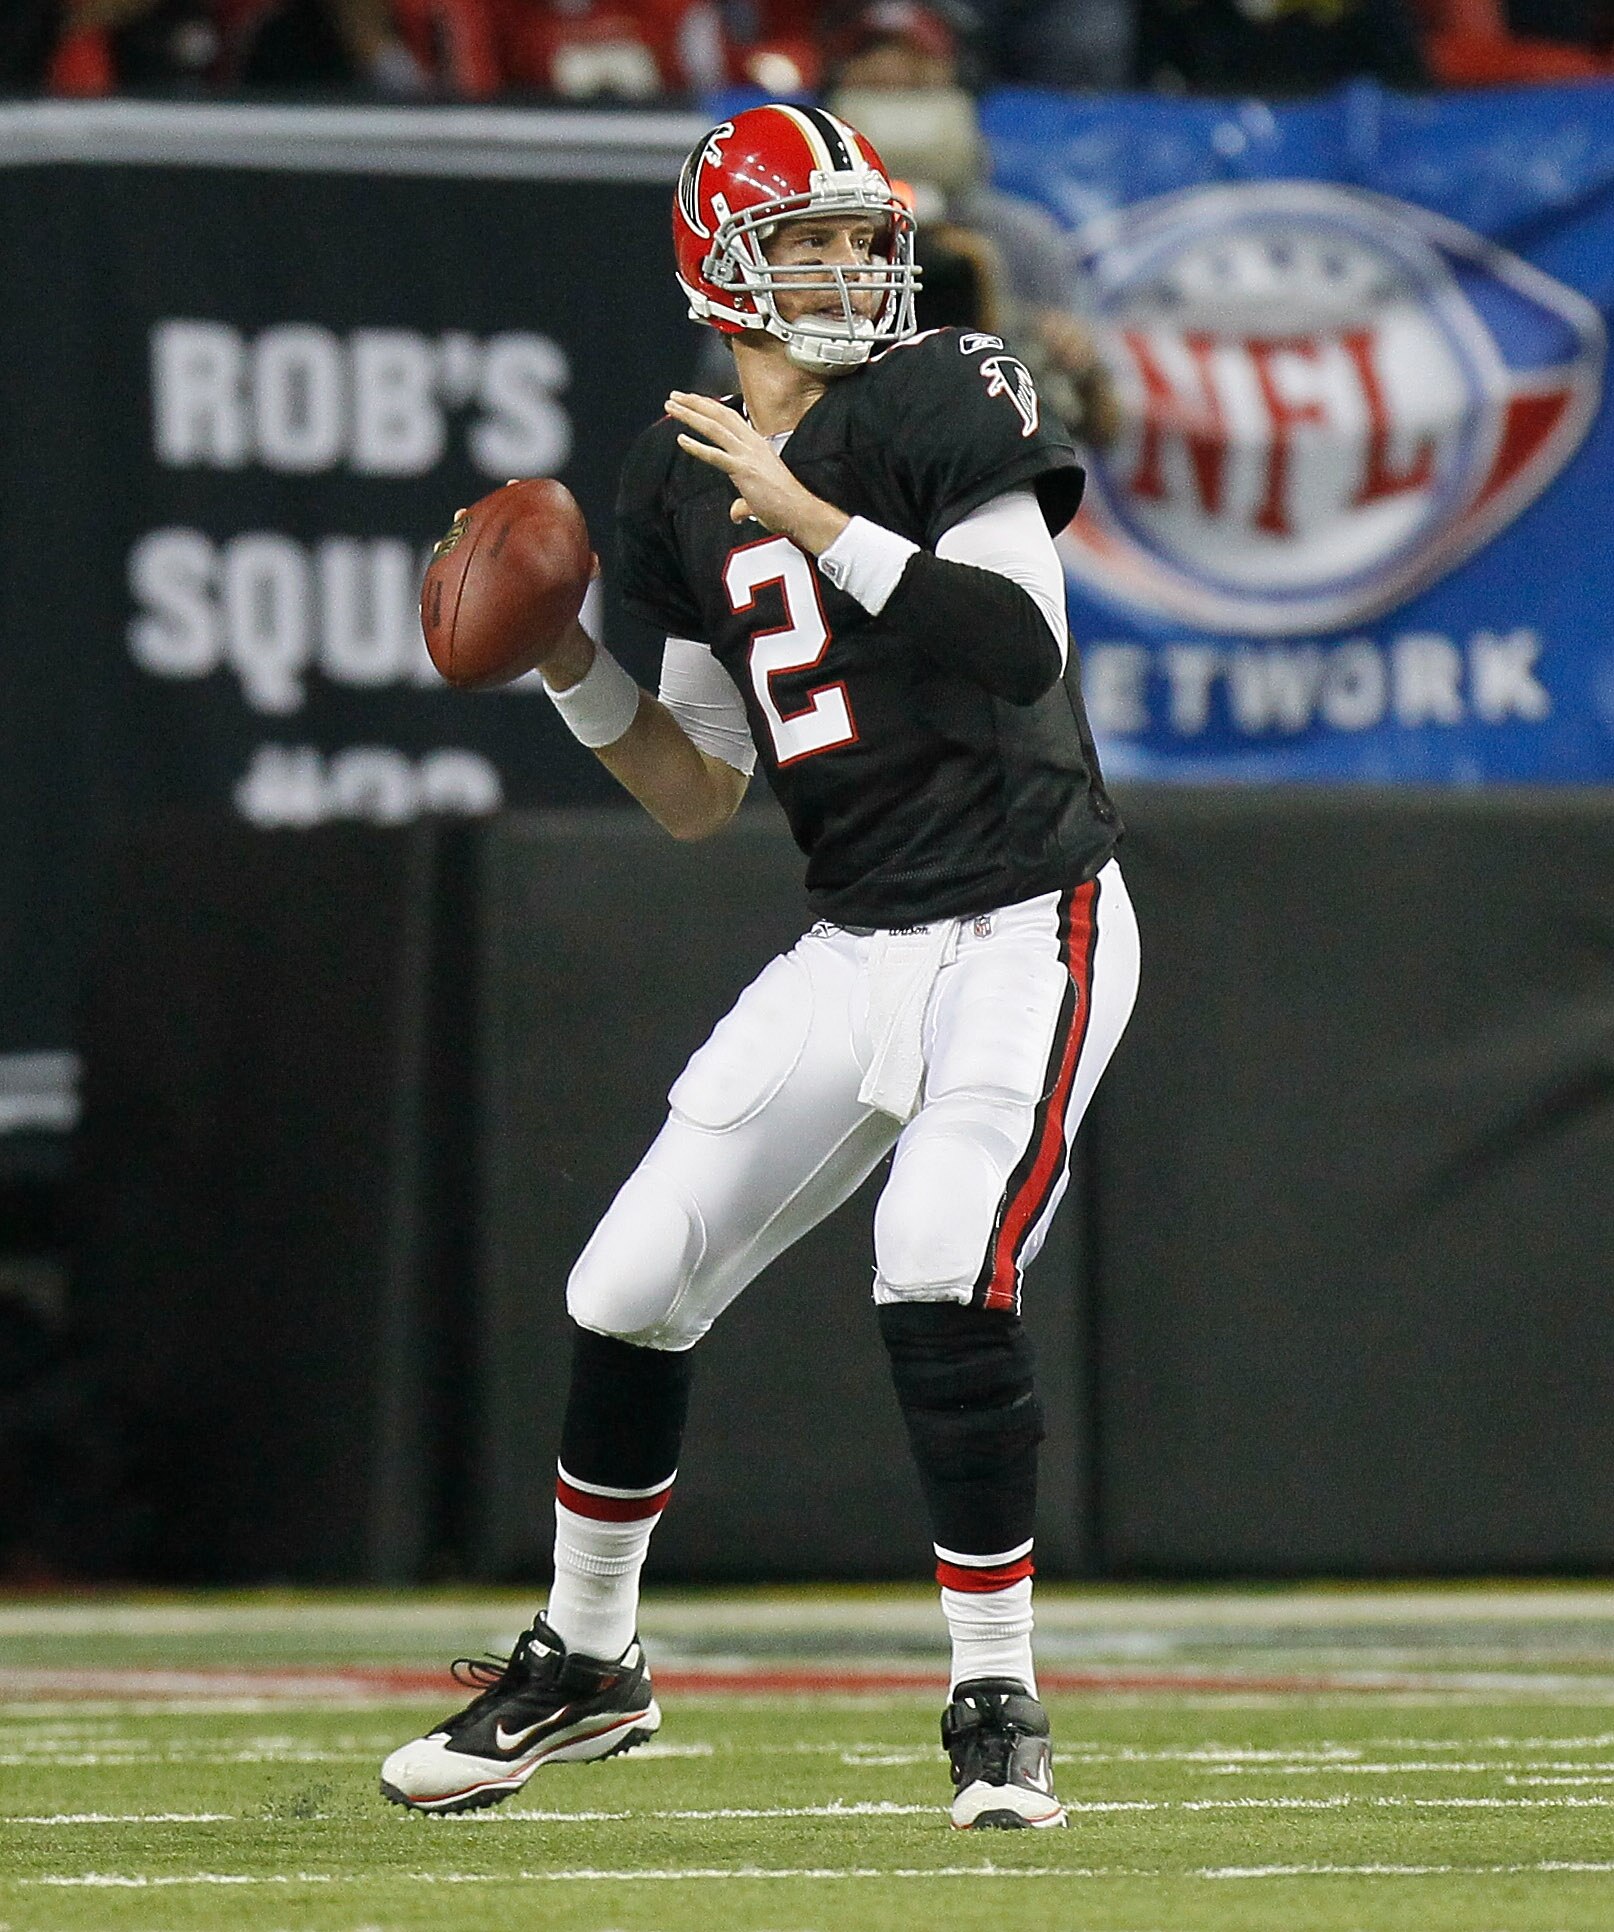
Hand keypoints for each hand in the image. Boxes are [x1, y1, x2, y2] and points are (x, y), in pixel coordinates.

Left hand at [664, 392, 848, 554]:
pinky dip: (697, 447)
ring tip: (671, 407)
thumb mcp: (758, 498)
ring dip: (690, 415)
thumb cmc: (784, 505)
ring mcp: (748, 455)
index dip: (709, 407)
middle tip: (674, 396)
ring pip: (715, 428)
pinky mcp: (743, 470)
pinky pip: (716, 456)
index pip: (729, 418)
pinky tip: (681, 439)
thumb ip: (743, 503)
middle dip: (695, 403)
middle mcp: (752, 443)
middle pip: (720, 415)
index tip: (692, 400)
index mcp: (757, 444)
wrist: (800, 512)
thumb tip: (736, 514)